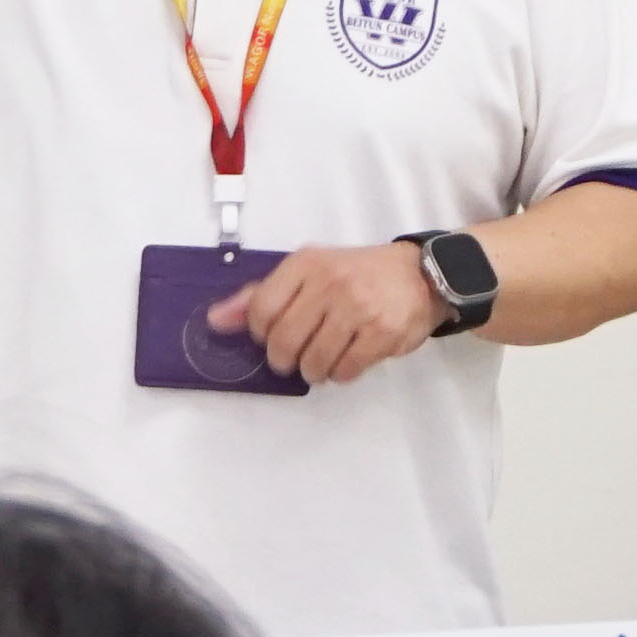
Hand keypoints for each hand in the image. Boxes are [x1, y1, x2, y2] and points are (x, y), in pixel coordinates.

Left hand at [223, 241, 442, 390]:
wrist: (420, 274)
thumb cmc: (358, 274)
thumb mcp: (309, 272)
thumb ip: (262, 294)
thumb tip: (217, 320)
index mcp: (307, 263)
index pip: (261, 309)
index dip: (259, 333)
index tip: (269, 336)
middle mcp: (331, 282)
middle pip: (284, 341)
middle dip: (283, 360)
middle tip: (293, 358)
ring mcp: (358, 307)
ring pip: (314, 361)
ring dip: (313, 370)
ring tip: (322, 359)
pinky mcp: (382, 332)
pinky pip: (346, 370)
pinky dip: (340, 374)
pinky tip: (346, 359)